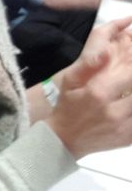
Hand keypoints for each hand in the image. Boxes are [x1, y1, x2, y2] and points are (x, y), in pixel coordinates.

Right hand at [47, 17, 131, 157]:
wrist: (65, 139)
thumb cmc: (68, 105)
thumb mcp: (70, 81)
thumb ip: (88, 64)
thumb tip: (107, 51)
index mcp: (98, 93)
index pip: (130, 74)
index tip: (130, 62)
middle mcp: (114, 111)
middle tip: (128, 81)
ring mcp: (123, 127)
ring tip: (127, 92)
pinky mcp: (128, 138)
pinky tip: (127, 104)